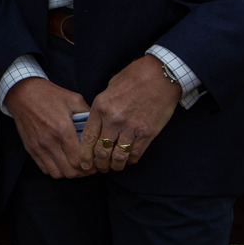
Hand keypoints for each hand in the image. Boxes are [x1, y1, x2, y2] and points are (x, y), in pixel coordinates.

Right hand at [5, 76, 92, 178]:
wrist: (22, 92)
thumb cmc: (48, 94)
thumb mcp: (73, 98)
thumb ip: (88, 114)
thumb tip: (99, 127)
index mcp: (63, 129)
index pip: (79, 160)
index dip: (91, 167)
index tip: (97, 163)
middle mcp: (49, 141)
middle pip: (70, 171)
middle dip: (83, 173)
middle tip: (89, 167)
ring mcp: (38, 146)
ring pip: (57, 173)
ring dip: (69, 173)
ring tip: (76, 166)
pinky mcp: (30, 148)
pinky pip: (44, 168)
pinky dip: (55, 169)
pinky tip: (62, 162)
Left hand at [80, 55, 179, 172]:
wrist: (160, 76)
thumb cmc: (133, 78)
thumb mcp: (109, 89)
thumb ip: (102, 107)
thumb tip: (96, 123)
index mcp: (101, 107)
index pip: (87, 137)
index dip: (84, 154)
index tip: (83, 163)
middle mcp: (114, 120)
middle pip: (101, 150)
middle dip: (98, 163)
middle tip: (98, 168)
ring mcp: (131, 128)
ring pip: (118, 156)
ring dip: (114, 165)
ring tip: (113, 167)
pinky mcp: (147, 133)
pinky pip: (136, 154)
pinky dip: (131, 160)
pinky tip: (128, 160)